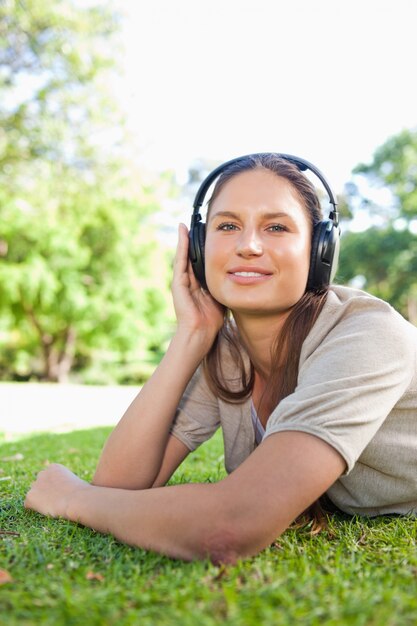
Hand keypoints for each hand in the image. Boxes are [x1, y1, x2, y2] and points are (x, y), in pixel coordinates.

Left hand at [24, 463, 88, 518]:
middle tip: (55, 501)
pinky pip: (29, 505)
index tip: (60, 494)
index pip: (48, 477)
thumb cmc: (81, 493)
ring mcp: (35, 485)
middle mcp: (42, 473)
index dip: (53, 487)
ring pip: (33, 494)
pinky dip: (36, 509)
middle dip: (44, 491)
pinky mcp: (30, 497)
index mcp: (53, 467)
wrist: (77, 499)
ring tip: (52, 506)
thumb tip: (62, 490)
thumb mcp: (74, 481)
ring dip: (40, 500)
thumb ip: (64, 482)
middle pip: (39, 484)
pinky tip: (47, 510)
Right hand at [172, 223, 224, 343]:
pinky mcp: (177, 283)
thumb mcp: (221, 295)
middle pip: (190, 256)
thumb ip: (225, 284)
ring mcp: (181, 282)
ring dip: (184, 240)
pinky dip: (181, 246)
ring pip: (183, 256)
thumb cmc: (212, 320)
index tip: (206, 233)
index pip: (199, 262)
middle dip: (192, 241)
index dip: (202, 248)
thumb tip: (239, 273)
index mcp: (198, 284)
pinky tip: (183, 233)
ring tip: (185, 225)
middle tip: (195, 224)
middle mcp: (188, 281)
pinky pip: (180, 260)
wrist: (200, 334)